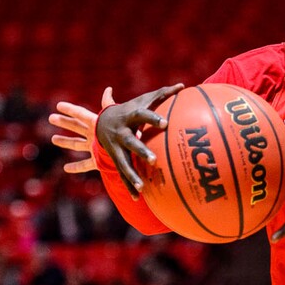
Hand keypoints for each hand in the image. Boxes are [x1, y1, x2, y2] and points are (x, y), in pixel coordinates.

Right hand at [49, 87, 115, 173]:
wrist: (130, 155)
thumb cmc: (123, 134)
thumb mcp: (112, 117)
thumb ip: (109, 104)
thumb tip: (108, 88)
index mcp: (98, 125)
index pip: (81, 114)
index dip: (70, 109)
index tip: (59, 105)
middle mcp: (95, 136)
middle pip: (77, 127)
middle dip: (64, 122)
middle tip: (51, 117)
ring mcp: (96, 148)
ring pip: (77, 144)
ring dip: (65, 142)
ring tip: (54, 139)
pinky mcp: (98, 162)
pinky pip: (85, 165)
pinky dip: (76, 167)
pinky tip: (66, 168)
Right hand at [96, 83, 184, 197]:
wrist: (101, 121)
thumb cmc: (131, 108)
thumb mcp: (143, 100)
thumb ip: (162, 94)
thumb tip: (183, 86)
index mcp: (130, 116)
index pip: (143, 116)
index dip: (153, 118)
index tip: (165, 123)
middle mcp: (121, 133)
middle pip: (131, 142)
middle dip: (141, 151)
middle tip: (154, 160)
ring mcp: (116, 147)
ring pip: (123, 162)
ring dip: (132, 175)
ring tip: (142, 186)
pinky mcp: (114, 159)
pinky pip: (121, 174)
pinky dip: (129, 185)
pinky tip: (138, 198)